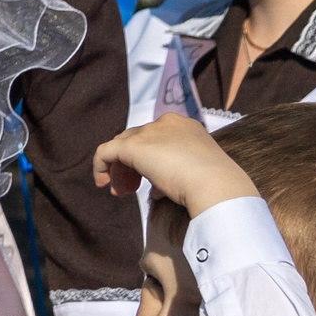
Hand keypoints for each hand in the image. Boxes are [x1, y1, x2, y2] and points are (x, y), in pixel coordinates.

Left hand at [94, 115, 258, 215]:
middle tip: (129, 189)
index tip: (147, 183)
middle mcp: (166, 123)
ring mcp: (149, 132)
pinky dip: (100, 166)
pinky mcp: (133, 145)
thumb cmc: (212, 185)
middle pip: (137, 140)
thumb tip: (156, 187)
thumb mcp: (194, 173)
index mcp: (185, 127)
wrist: (215, 185)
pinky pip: (105, 152)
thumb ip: (172, 173)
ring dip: (119, 169)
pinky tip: (102, 183)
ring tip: (121, 191)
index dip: (147, 160)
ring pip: (121, 146)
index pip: (156, 138)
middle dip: (130, 165)